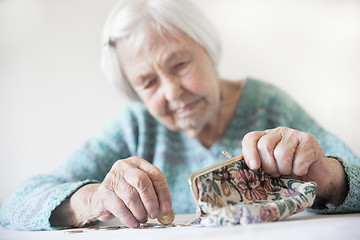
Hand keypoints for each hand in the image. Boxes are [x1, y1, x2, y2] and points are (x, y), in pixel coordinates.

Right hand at [50, 157, 171, 227]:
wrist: (99, 198)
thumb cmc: (124, 192)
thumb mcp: (140, 188)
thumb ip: (153, 194)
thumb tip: (166, 209)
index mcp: (137, 163)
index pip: (155, 175)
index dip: (164, 193)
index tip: (167, 207)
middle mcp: (124, 167)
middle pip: (142, 182)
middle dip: (151, 201)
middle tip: (155, 214)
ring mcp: (112, 179)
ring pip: (131, 197)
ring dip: (140, 212)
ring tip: (143, 218)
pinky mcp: (104, 193)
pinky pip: (120, 208)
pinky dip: (130, 218)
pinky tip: (134, 222)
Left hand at [242, 127, 347, 205]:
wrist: (316, 177)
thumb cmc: (289, 174)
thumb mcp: (270, 170)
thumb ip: (258, 166)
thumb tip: (244, 170)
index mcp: (265, 137)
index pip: (251, 138)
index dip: (249, 152)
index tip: (254, 167)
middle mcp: (278, 132)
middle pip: (265, 146)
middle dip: (270, 166)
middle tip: (277, 173)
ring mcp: (294, 134)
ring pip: (282, 153)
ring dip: (285, 169)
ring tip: (289, 172)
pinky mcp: (309, 141)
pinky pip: (299, 160)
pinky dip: (299, 170)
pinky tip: (302, 170)